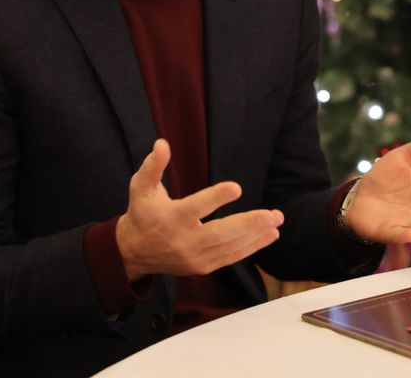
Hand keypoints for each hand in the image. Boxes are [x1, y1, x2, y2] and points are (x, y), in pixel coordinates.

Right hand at [115, 139, 283, 281]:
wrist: (134, 252)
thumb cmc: (143, 212)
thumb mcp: (141, 186)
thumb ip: (153, 166)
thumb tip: (163, 143)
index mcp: (169, 218)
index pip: (195, 208)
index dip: (215, 198)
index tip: (236, 188)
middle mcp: (183, 240)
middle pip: (219, 234)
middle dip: (249, 224)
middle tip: (273, 214)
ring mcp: (194, 257)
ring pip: (229, 247)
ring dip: (256, 235)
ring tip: (276, 221)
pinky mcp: (202, 267)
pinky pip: (230, 258)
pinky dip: (250, 247)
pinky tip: (268, 236)